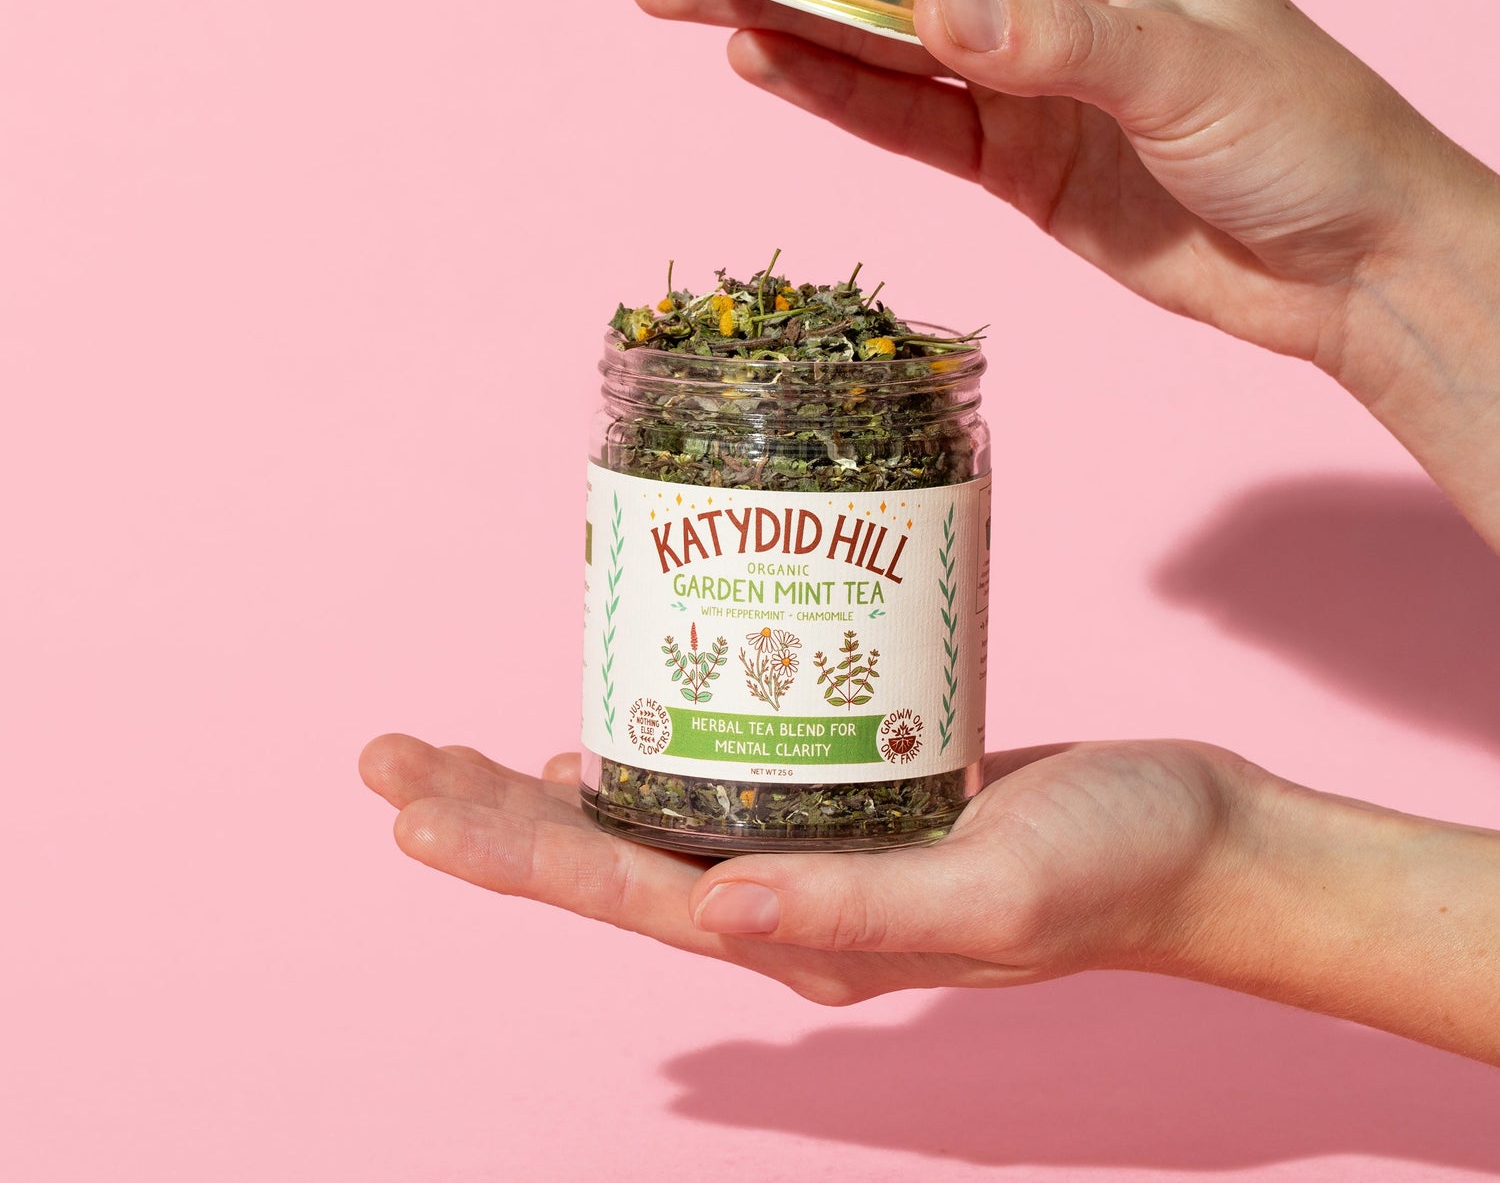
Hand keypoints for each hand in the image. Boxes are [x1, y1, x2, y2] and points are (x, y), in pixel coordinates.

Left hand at [358, 733, 1248, 1003]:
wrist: (1197, 844)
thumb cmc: (1119, 865)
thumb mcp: (1000, 888)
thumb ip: (864, 909)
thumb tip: (717, 914)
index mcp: (808, 934)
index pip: (621, 894)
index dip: (506, 849)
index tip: (406, 801)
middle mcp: (792, 903)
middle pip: (606, 858)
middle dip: (488, 814)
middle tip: (389, 755)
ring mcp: (818, 853)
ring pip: (648, 821)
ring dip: (546, 792)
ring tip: (457, 755)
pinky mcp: (851, 799)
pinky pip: (719, 781)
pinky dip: (648, 755)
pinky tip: (609, 733)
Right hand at [633, 0, 1499, 544]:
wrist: (1341, 262)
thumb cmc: (1302, 135)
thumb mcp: (1183, 71)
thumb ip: (1050, 40)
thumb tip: (926, 12)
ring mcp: (1012, 69)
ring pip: (864, 31)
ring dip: (767, 13)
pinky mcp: (1006, 152)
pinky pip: (898, 116)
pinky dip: (827, 93)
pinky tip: (755, 64)